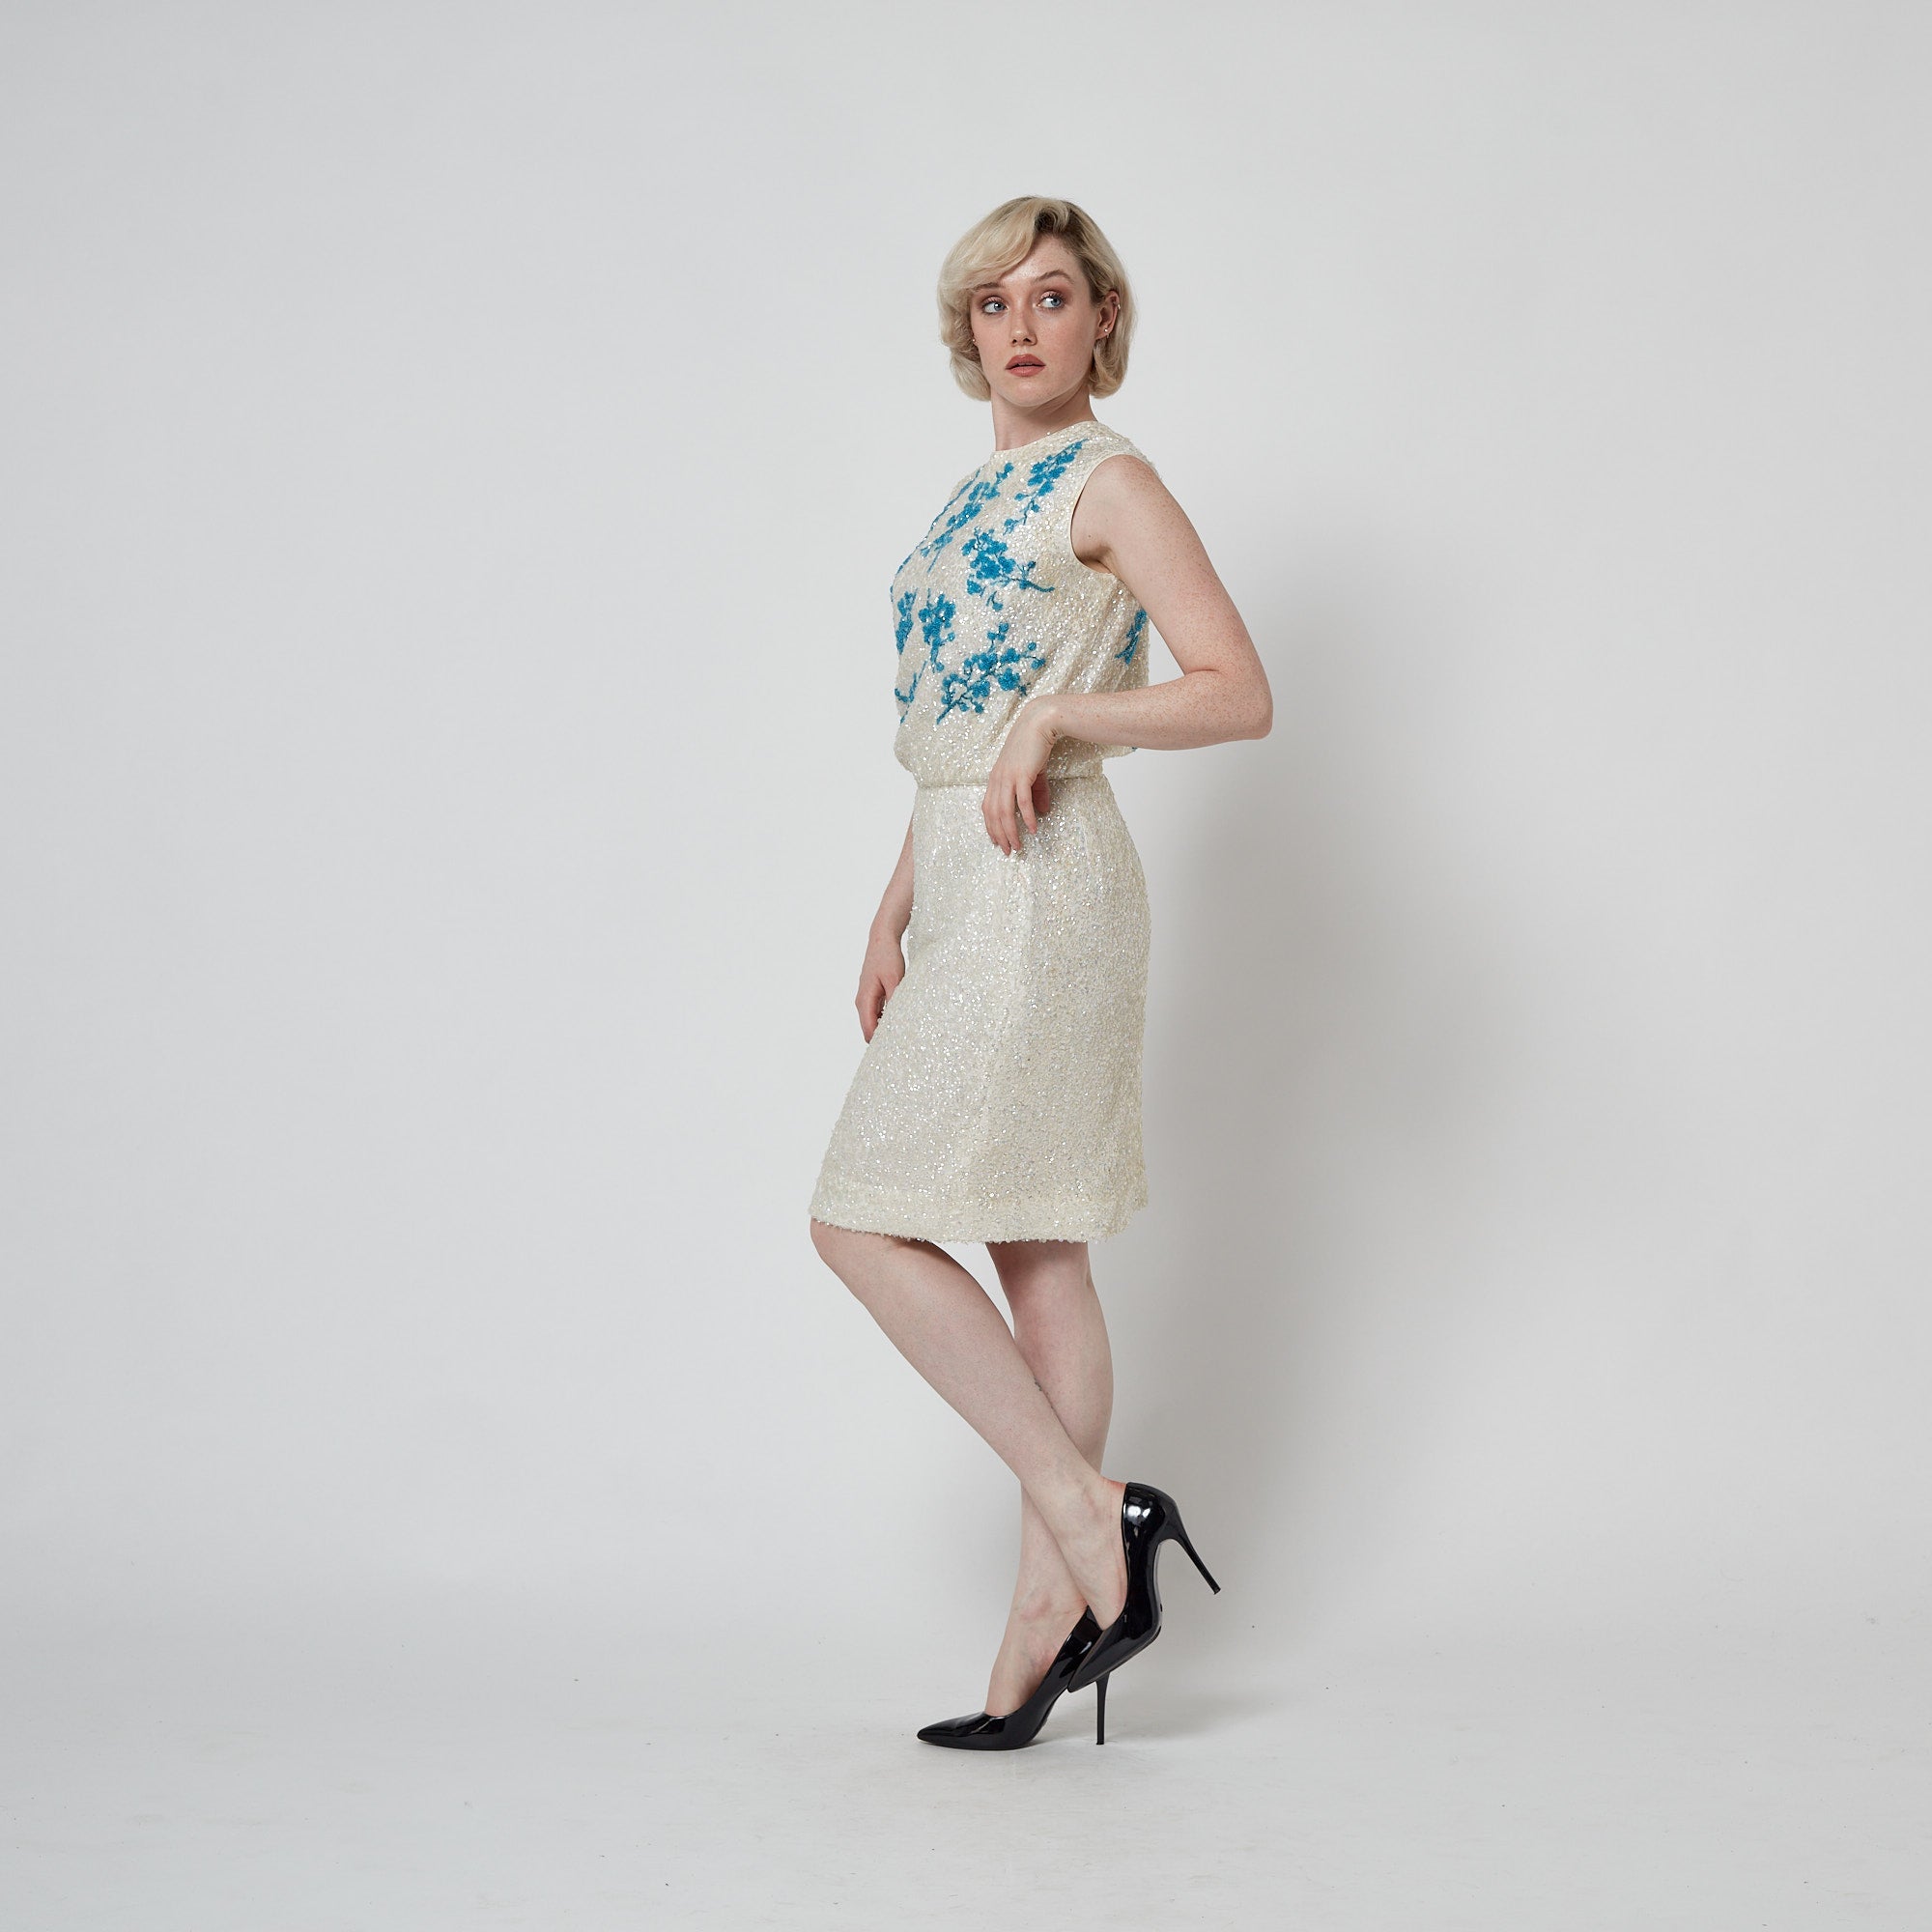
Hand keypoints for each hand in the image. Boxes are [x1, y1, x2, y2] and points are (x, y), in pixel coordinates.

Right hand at [856, 926, 904, 1040]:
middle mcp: (862, 1002)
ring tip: (903, 1032)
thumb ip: (894, 1001)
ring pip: (872, 1022)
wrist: (881, 941)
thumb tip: (896, 1021)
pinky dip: (885, 1019)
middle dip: (883, 1037)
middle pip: (869, 1029)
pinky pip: (875, 1014)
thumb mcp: (895, 980)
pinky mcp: (871, 996)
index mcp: (865, 1000)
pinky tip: (899, 1018)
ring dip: (884, 1028)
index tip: (895, 1048)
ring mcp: (865, 999)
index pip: (869, 1030)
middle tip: (902, 1043)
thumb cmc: (887, 958)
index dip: (880, 1042)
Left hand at [981, 700, 1058, 854]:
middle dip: (1000, 835)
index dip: (991, 827)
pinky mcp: (1021, 774)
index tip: (997, 841)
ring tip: (1018, 846)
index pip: (988, 808)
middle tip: (1008, 851)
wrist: (1039, 722)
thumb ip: (1036, 792)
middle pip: (994, 814)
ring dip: (1011, 832)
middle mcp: (997, 779)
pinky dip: (1027, 817)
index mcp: (995, 778)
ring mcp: (1008, 777)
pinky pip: (1022, 802)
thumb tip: (1042, 812)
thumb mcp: (1033, 772)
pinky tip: (1033, 829)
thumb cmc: (1034, 745)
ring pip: (1005, 812)